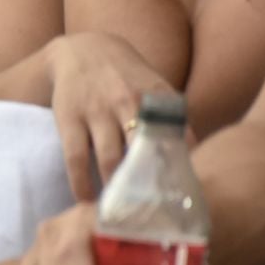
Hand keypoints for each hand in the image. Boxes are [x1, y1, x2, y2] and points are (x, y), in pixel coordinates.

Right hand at [45, 33, 176, 199]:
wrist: (84, 48)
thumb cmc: (127, 77)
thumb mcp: (156, 88)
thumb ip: (176, 120)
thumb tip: (194, 159)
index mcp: (155, 98)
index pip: (175, 141)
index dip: (180, 171)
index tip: (181, 200)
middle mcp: (127, 102)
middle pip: (142, 155)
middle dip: (147, 188)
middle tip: (151, 215)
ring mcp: (96, 110)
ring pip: (110, 161)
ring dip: (115, 192)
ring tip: (120, 212)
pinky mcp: (69, 117)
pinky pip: (76, 158)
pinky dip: (80, 183)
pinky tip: (85, 198)